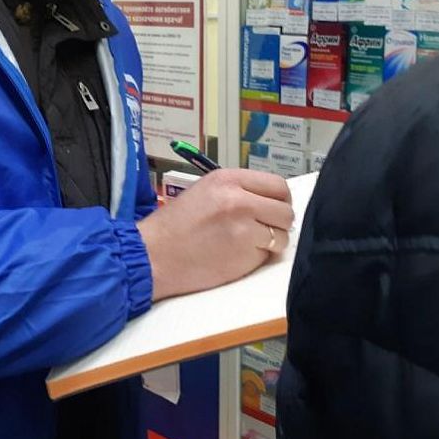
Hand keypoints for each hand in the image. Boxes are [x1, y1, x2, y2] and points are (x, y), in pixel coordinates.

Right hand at [137, 169, 293, 301]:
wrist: (153, 255)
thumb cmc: (174, 226)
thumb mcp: (204, 192)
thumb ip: (236, 191)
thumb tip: (267, 202)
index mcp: (228, 179)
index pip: (277, 185)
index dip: (279, 200)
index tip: (272, 209)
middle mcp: (240, 200)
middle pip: (286, 211)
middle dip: (278, 223)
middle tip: (262, 230)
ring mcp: (245, 228)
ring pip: (282, 236)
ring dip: (270, 244)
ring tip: (244, 245)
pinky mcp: (246, 255)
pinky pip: (267, 256)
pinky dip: (256, 259)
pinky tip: (234, 257)